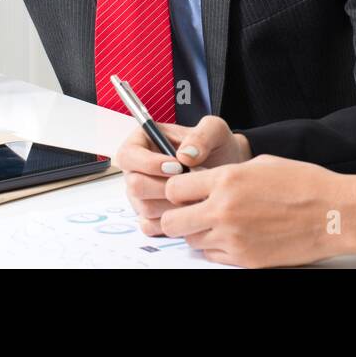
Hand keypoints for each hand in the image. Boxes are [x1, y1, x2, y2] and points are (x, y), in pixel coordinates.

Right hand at [115, 115, 251, 234]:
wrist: (228, 172)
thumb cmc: (217, 148)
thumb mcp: (215, 130)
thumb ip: (201, 136)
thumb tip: (183, 156)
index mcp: (142, 142)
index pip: (127, 155)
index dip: (149, 163)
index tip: (177, 166)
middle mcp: (137, 170)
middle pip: (134, 185)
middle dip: (165, 187)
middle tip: (190, 185)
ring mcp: (141, 195)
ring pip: (144, 207)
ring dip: (172, 205)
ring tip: (195, 195)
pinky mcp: (150, 216)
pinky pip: (150, 225)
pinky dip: (171, 222)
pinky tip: (190, 210)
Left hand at [160, 154, 355, 267]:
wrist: (332, 214)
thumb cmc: (303, 184)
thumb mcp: (260, 164)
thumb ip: (226, 174)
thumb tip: (205, 182)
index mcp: (226, 180)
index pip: (174, 189)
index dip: (176, 190)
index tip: (184, 192)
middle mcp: (223, 210)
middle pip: (172, 221)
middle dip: (177, 216)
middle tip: (190, 212)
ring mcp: (233, 238)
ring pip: (192, 241)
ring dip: (199, 232)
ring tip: (221, 222)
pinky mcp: (245, 260)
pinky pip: (214, 256)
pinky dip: (218, 247)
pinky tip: (236, 235)